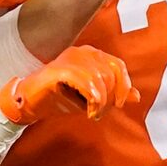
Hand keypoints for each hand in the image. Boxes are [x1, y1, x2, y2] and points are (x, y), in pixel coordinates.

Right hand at [0, 45, 136, 123]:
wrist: (30, 103)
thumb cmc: (61, 98)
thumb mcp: (92, 97)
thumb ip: (113, 94)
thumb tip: (136, 96)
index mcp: (92, 54)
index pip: (118, 66)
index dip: (123, 87)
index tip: (118, 105)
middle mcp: (82, 51)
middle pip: (110, 74)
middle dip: (110, 99)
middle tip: (99, 113)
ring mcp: (69, 58)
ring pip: (99, 79)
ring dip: (100, 102)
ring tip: (93, 114)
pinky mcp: (58, 69)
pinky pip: (84, 82)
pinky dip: (91, 98)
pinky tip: (88, 110)